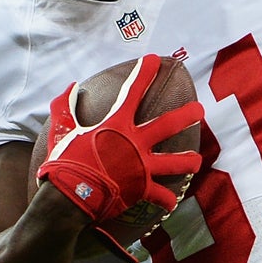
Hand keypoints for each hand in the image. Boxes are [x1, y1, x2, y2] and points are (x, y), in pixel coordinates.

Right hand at [36, 58, 204, 224]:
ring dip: (188, 161)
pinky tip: (172, 201)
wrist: (70, 195)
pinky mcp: (142, 188)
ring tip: (197, 160)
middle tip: (200, 110)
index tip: (154, 60)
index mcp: (116, 125)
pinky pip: (160, 195)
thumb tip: (70, 87)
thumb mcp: (60, 129)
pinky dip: (166, 199)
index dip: (144, 73)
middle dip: (186, 115)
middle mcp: (134, 143)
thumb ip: (65, 106)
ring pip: (174, 162)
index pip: (132, 91)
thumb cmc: (64, 162)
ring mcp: (141, 166)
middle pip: (167, 125)